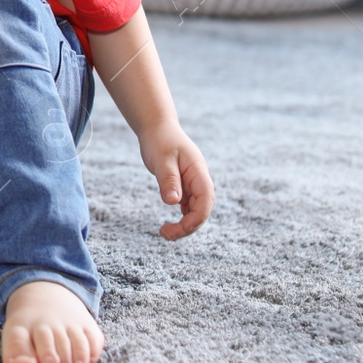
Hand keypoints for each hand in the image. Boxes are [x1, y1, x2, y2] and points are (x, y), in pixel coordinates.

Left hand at [138, 122, 213, 240]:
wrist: (157, 128)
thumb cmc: (160, 141)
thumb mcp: (162, 160)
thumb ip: (168, 180)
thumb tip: (173, 202)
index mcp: (198, 172)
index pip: (206, 201)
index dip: (196, 219)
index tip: (179, 229)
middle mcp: (199, 180)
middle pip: (202, 210)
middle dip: (188, 226)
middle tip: (165, 234)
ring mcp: (193, 183)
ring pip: (196, 210)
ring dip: (184, 224)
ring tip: (165, 232)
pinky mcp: (185, 186)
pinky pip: (188, 206)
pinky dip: (181, 216)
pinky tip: (170, 223)